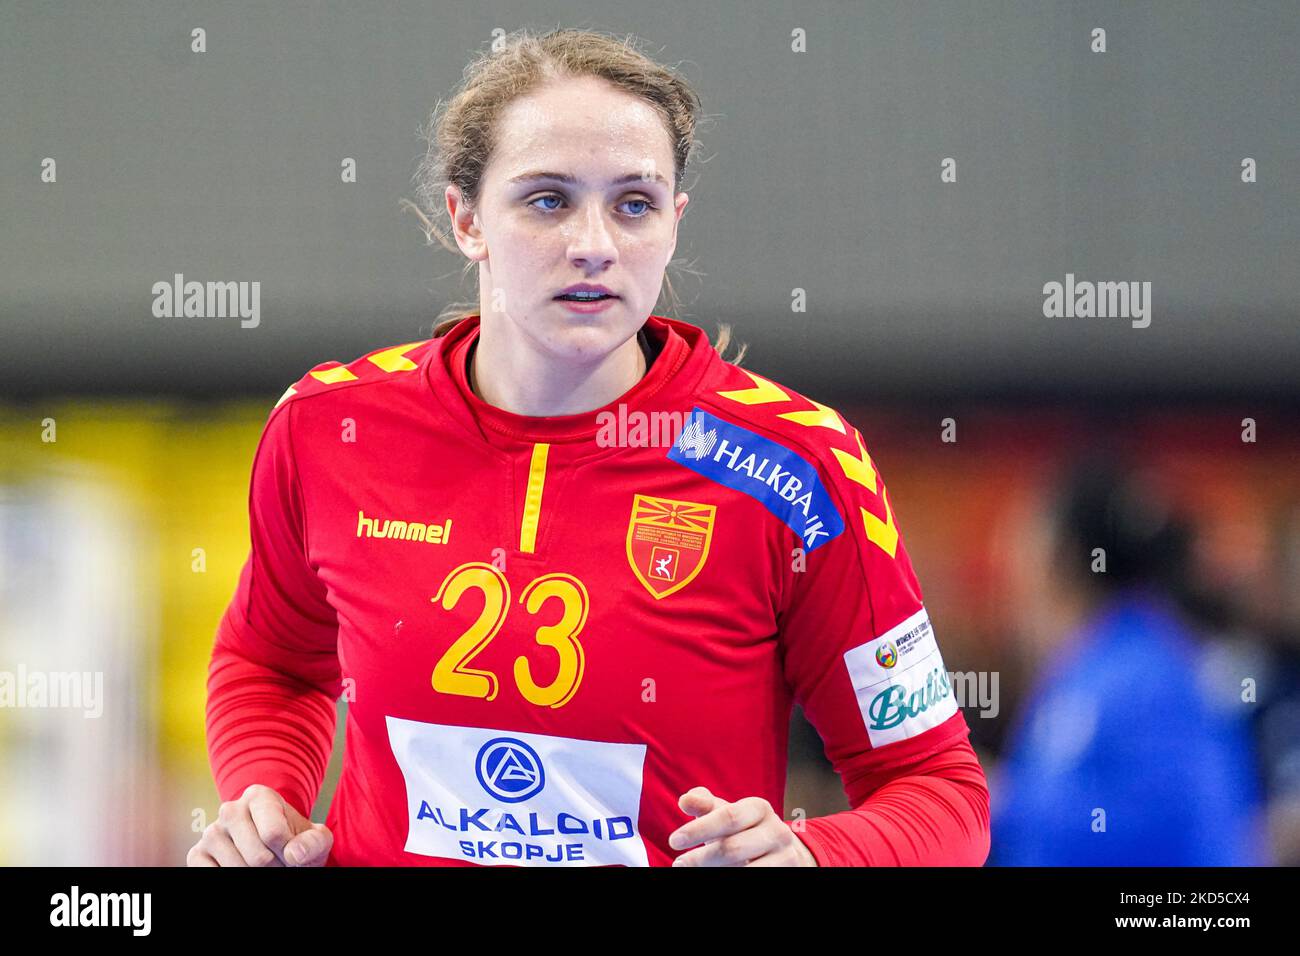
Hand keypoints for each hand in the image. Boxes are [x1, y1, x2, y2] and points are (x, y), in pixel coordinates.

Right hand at [187, 784, 332, 866]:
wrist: (277, 854)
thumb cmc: (296, 845)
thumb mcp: (316, 840)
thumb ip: (314, 843)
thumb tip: (295, 854)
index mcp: (258, 796)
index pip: (274, 834)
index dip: (290, 854)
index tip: (294, 853)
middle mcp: (230, 809)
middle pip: (258, 858)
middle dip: (275, 868)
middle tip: (280, 864)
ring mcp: (211, 832)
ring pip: (237, 869)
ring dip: (256, 876)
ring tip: (266, 867)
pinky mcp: (196, 854)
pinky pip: (212, 875)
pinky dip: (231, 878)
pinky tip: (242, 869)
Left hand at [668, 786, 818, 865]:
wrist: (780, 852)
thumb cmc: (742, 830)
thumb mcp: (725, 814)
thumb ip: (704, 805)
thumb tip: (685, 800)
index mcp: (759, 808)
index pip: (728, 817)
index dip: (699, 829)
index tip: (674, 840)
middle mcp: (777, 831)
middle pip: (733, 848)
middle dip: (701, 858)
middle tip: (679, 864)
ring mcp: (785, 857)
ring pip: (744, 869)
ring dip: (713, 871)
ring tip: (694, 872)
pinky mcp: (786, 874)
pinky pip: (754, 879)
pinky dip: (729, 879)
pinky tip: (714, 876)